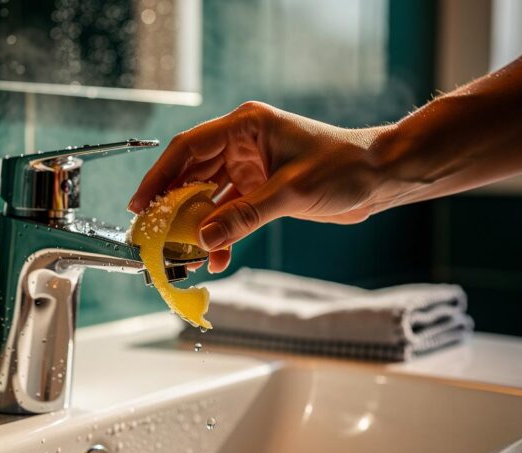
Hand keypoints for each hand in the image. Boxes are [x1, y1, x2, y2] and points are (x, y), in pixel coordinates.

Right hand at [129, 101, 390, 272]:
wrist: (380, 177)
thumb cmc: (343, 167)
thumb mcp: (290, 191)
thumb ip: (244, 216)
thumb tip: (204, 239)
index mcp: (245, 127)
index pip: (189, 149)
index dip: (160, 176)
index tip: (140, 203)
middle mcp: (243, 144)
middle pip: (193, 173)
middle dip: (173, 204)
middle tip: (153, 231)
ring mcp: (251, 168)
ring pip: (210, 196)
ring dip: (197, 223)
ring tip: (181, 250)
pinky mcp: (261, 190)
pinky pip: (231, 212)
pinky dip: (223, 233)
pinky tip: (217, 256)